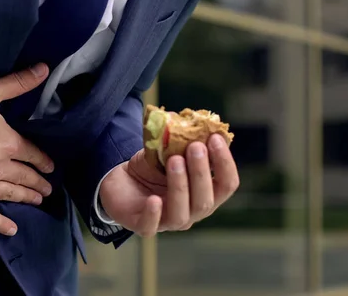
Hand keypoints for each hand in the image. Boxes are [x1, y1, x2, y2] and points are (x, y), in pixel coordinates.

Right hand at [0, 63, 53, 236]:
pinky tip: (12, 229)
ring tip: (37, 201)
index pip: (32, 154)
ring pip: (10, 194)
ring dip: (26, 197)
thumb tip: (44, 68)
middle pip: (24, 177)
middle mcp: (0, 169)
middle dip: (38, 183)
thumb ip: (17, 83)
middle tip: (47, 189)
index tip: (51, 167)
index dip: (43, 161)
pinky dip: (0, 223)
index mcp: (8, 144)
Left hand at [99, 134, 238, 236]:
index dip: (224, 163)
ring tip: (174, 160)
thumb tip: (195, 121)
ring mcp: (168, 222)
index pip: (226, 185)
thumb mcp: (167, 151)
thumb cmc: (151, 168)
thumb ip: (183, 140)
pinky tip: (154, 199)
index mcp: (204, 194)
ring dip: (180, 186)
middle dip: (201, 173)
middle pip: (205, 201)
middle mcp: (191, 212)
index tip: (215, 138)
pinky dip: (153, 214)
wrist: (121, 180)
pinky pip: (150, 227)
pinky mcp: (142, 225)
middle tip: (195, 147)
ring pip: (181, 215)